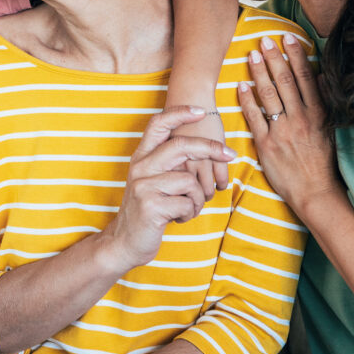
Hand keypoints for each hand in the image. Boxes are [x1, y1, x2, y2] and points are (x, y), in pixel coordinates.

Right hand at [102, 107, 232, 269]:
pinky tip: (178, 218)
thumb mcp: (152, 181)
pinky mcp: (151, 206)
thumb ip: (168, 164)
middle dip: (210, 148)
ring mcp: (144, 186)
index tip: (199, 111)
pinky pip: (187, 203)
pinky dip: (190, 213)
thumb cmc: (147, 210)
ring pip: (189, 180)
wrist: (124, 242)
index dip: (179, 113)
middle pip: (181, 146)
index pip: (157, 124)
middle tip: (230, 154)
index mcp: (141, 157)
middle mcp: (140, 167)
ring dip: (197, 198)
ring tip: (187, 208)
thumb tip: (202, 149)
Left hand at [169, 106, 230, 197]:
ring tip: (205, 194)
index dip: (176, 199)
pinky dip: (220, 185)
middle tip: (193, 202)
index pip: (171, 190)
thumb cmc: (177, 119)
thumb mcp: (165, 143)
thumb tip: (170, 184)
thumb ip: (167, 162)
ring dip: (206, 194)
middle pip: (188, 194)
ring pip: (205, 190)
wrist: (190, 98)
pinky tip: (219, 184)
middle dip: (191, 201)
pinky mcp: (217, 156)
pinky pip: (220, 181)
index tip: (177, 204)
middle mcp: (182, 162)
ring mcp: (201, 160)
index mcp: (167, 161)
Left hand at [236, 34, 339, 212]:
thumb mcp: (331, 131)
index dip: (296, 56)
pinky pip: (254, 117)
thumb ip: (324, 105)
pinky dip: (247, 99)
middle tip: (265, 39)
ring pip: (268, 95)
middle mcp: (301, 119)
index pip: (306, 78)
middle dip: (275, 57)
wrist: (316, 193)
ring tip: (252, 54)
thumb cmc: (325, 164)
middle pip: (285, 81)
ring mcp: (282, 131)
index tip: (289, 38)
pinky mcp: (266, 144)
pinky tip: (241, 85)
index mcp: (318, 114)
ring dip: (259, 72)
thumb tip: (321, 79)